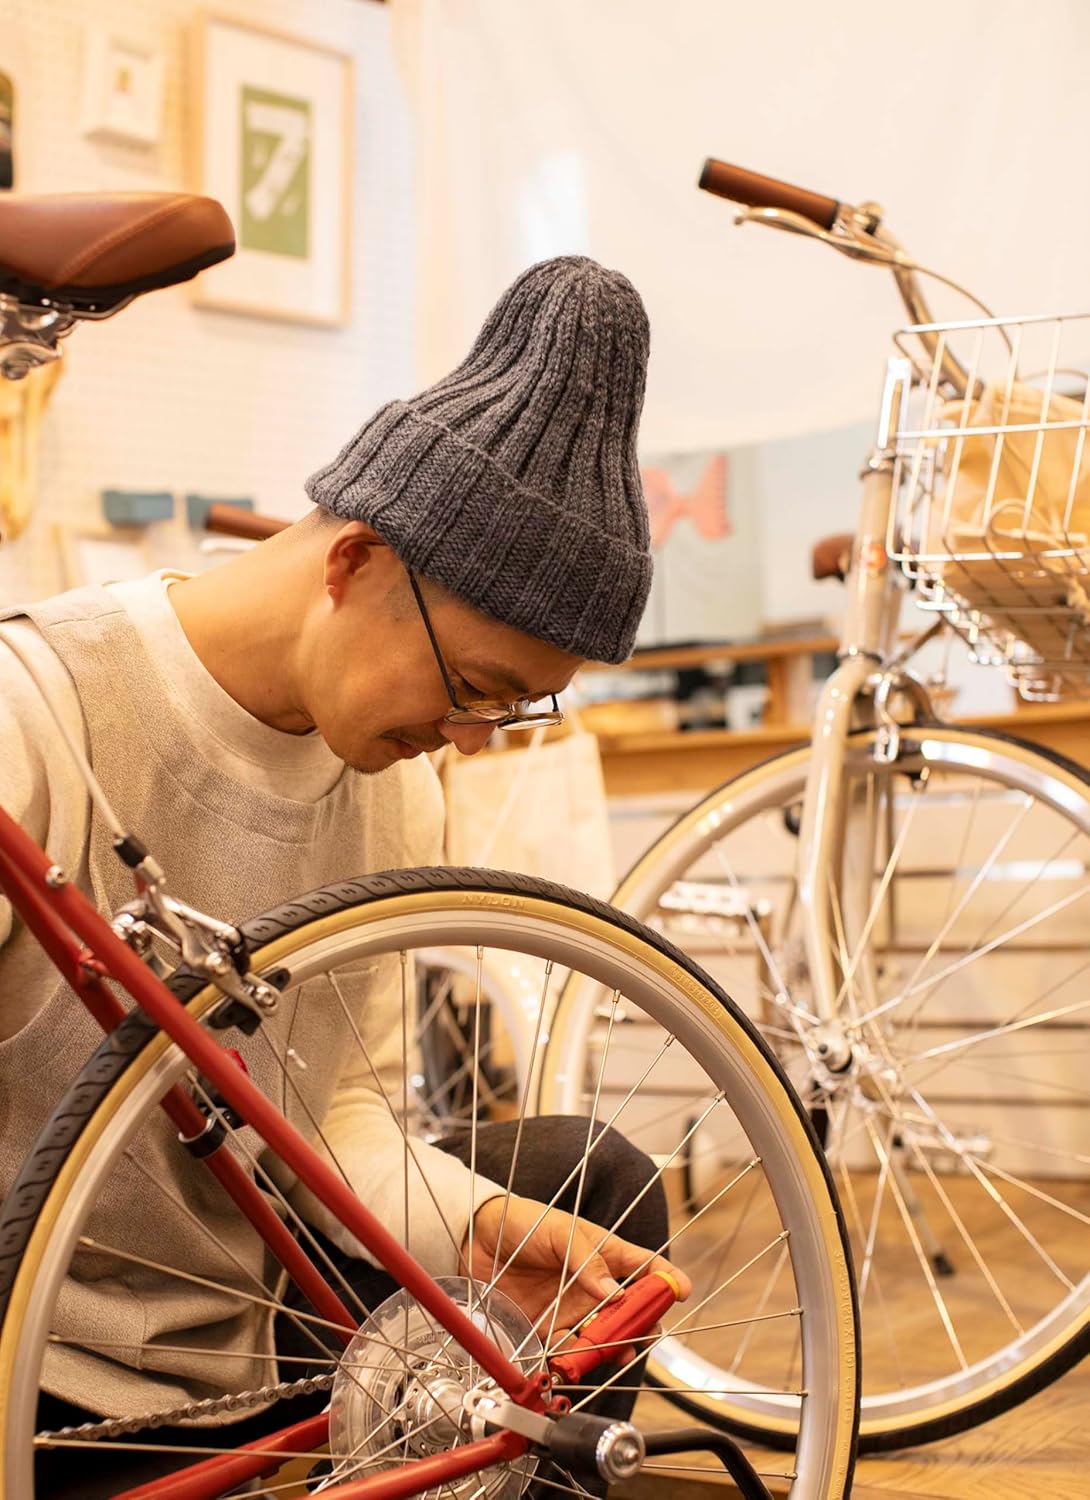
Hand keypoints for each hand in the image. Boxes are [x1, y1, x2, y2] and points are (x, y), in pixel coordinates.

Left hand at [460, 1193, 690, 1341]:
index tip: (683, 1291)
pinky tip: (580, 1363)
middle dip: (643, 1323)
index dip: (667, 1278)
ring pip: (606, 1335)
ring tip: (618, 1353)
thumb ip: (587, 1260)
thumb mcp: (561, 1231)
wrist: (478, 1239)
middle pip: (631, 1310)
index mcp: (605, 1254)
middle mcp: (594, 1285)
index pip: (645, 1266)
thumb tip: (614, 1293)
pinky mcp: (549, 1328)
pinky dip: (578, 1361)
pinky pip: (570, 1350)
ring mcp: (574, 1308)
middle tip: (646, 1332)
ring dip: (615, 1347)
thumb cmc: (525, 1222)